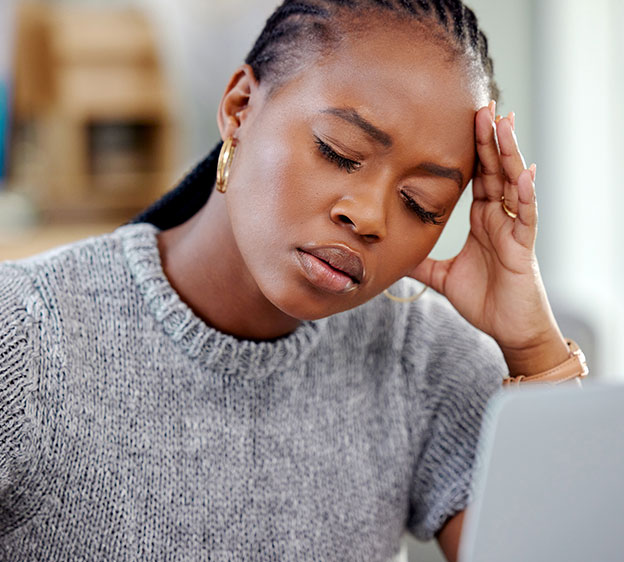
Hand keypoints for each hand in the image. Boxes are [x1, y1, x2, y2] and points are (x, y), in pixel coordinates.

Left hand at [409, 102, 568, 374]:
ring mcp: (513, 229)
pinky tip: (524, 171)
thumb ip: (421, 262)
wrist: (507, 329)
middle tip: (482, 104)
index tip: (463, 120)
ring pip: (513, 184)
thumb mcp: (442, 277)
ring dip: (508, 153)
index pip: (477, 177)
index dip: (472, 150)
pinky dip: (527, 193)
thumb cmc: (483, 300)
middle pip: (495, 170)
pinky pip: (527, 216)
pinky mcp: (524, 247)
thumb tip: (394, 255)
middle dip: (488, 138)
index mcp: (482, 220)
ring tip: (502, 122)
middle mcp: (499, 218)